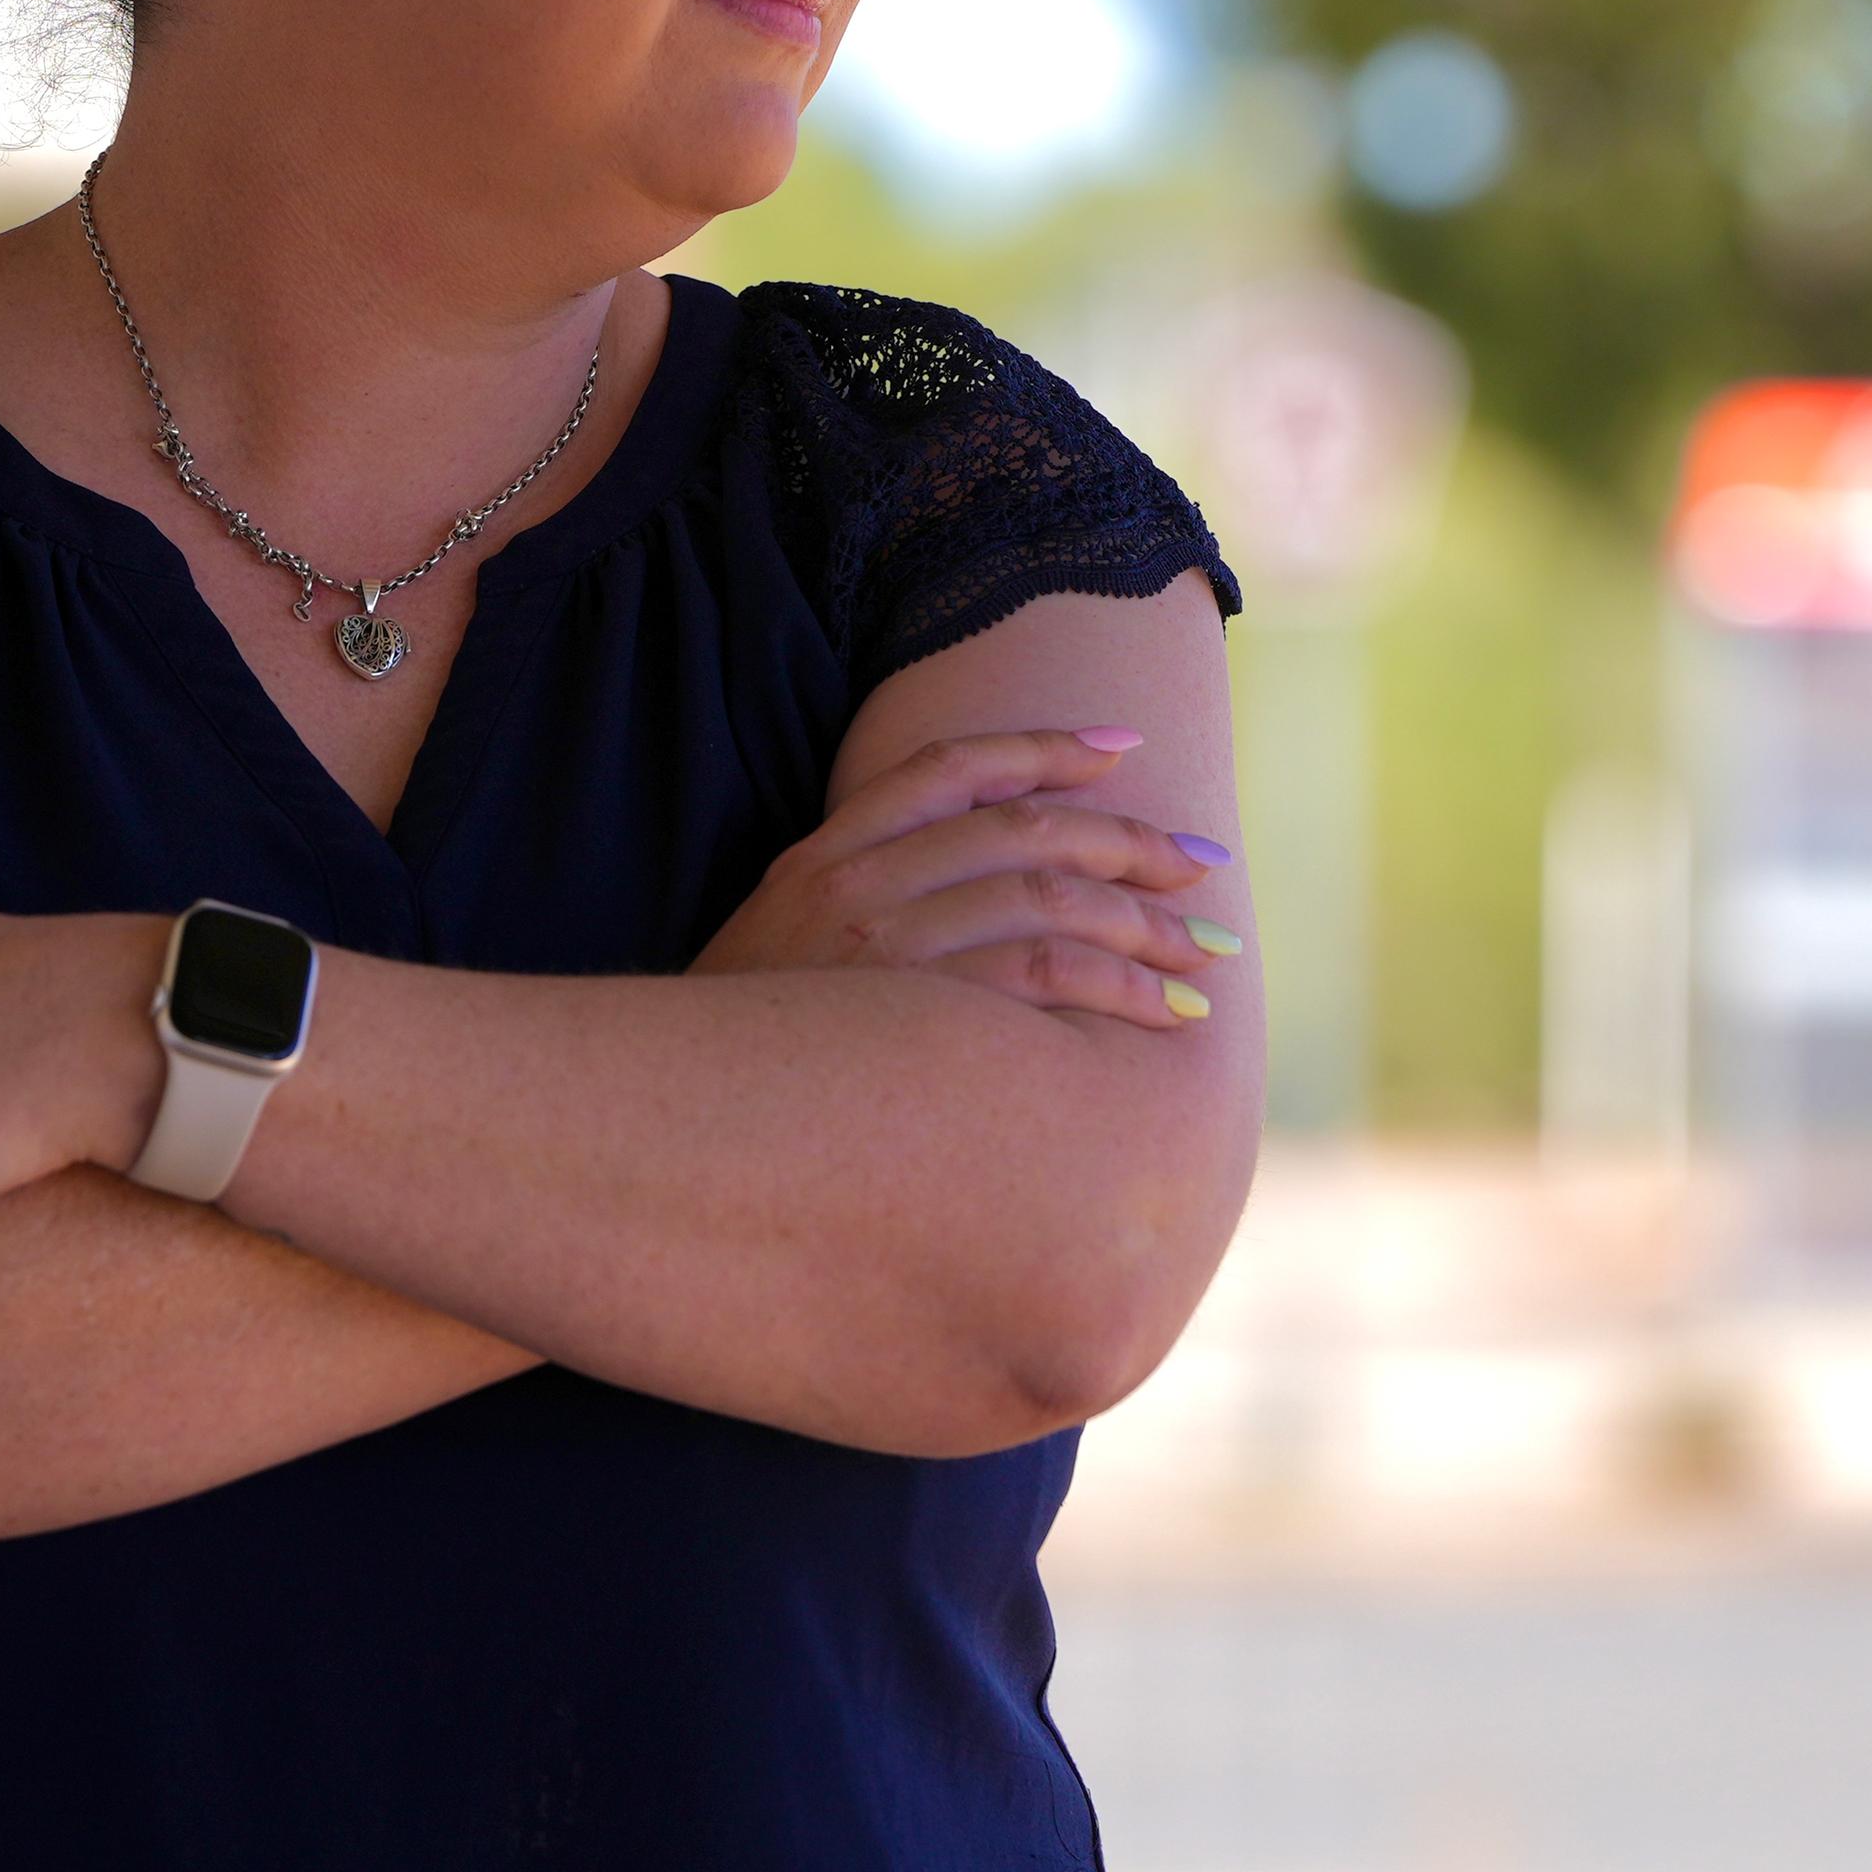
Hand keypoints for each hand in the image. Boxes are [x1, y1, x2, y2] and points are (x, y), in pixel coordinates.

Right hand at [691, 728, 1239, 1032]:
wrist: (666, 1125)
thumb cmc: (738, 1049)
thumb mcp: (777, 947)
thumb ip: (859, 900)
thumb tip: (968, 892)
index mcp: (824, 854)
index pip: (949, 768)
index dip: (1044, 747)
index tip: (1125, 746)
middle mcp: (856, 885)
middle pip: (1024, 832)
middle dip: (1132, 845)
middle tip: (1205, 867)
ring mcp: (882, 948)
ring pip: (1048, 900)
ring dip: (1144, 922)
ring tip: (1205, 954)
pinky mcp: (912, 1014)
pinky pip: (1043, 975)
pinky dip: (1118, 983)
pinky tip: (1164, 1008)